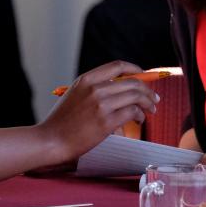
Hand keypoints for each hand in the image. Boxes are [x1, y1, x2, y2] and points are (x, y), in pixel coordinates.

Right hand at [39, 60, 159, 161]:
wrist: (51, 140)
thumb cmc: (62, 121)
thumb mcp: (74, 95)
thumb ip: (93, 88)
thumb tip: (120, 88)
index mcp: (86, 79)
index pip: (117, 66)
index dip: (135, 69)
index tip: (144, 75)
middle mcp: (95, 88)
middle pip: (132, 82)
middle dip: (147, 90)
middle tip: (154, 99)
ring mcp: (101, 105)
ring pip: (136, 96)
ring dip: (147, 103)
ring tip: (150, 110)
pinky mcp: (106, 122)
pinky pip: (132, 112)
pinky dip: (140, 115)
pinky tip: (139, 120)